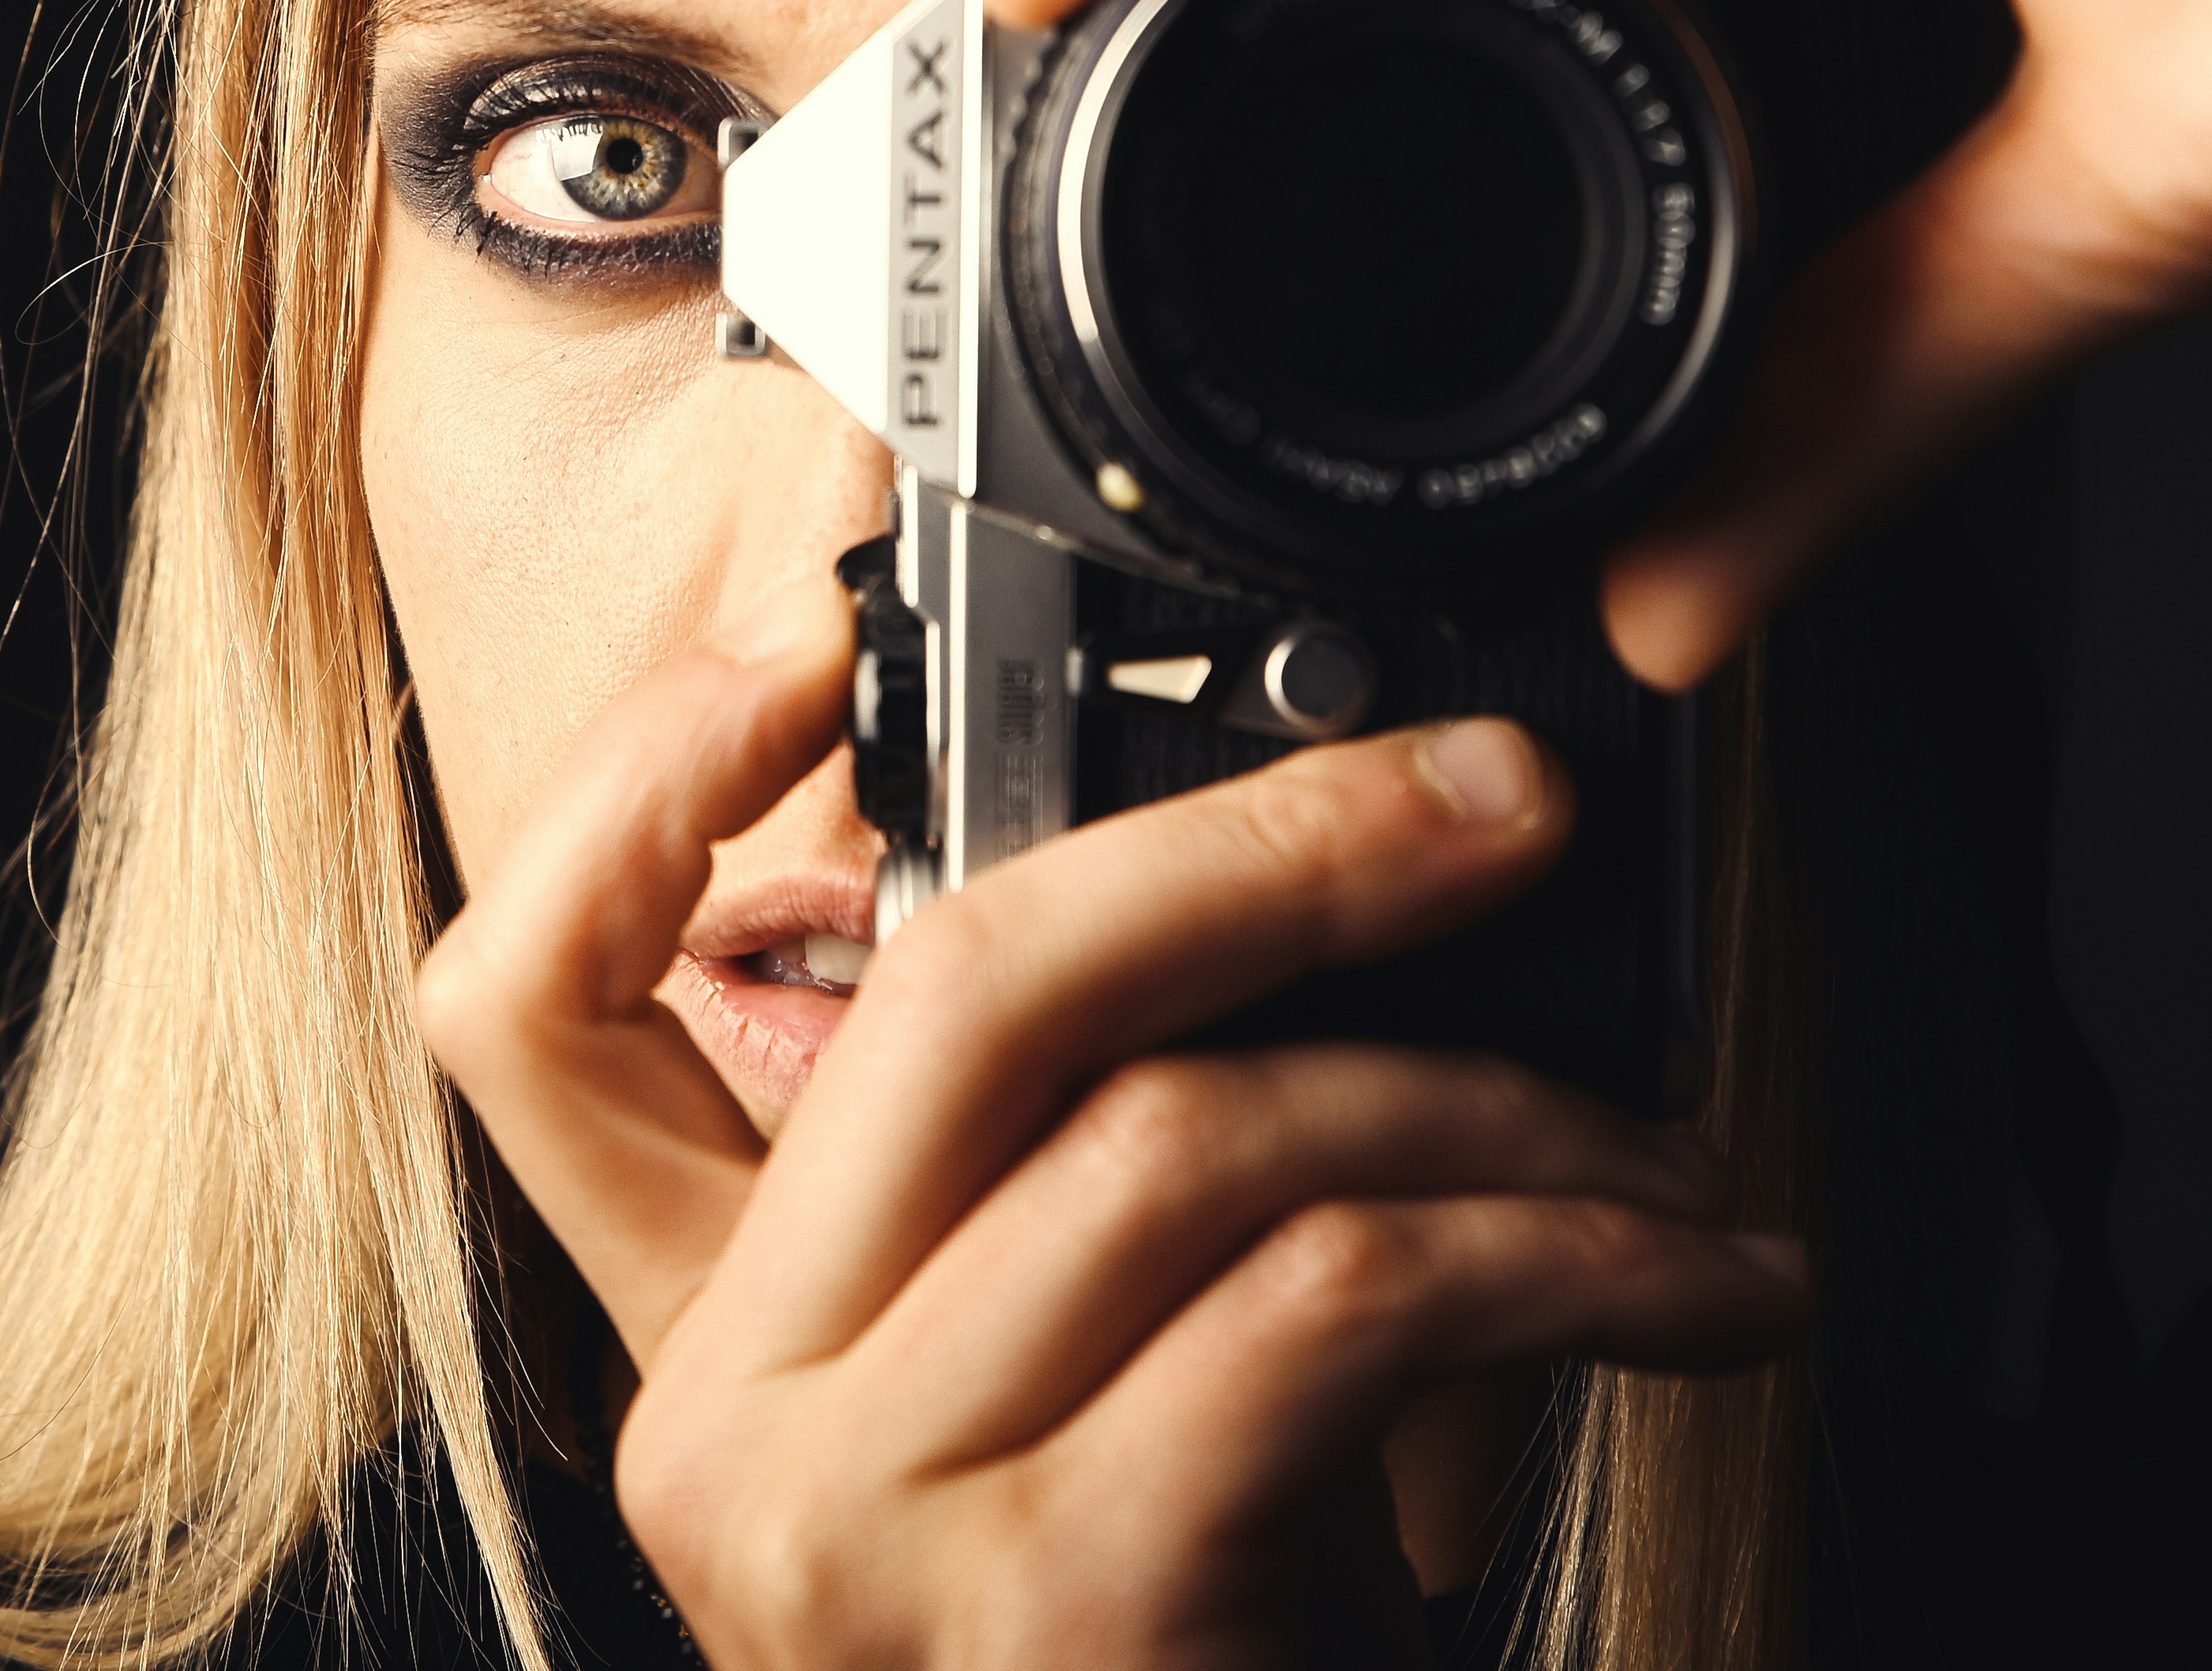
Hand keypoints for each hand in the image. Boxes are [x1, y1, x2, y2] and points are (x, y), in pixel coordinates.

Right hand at [417, 579, 1805, 1667]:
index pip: (516, 1011)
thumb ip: (1076, 1191)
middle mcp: (727, 1435)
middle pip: (951, 988)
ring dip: (1495, 1106)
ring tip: (1655, 1164)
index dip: (632, 783)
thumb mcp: (1084, 1424)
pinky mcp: (1057, 1602)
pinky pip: (1340, 1295)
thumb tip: (1301, 900)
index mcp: (705, 1357)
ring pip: (1189, 1128)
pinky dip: (1573, 1253)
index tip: (813, 637)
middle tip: (1494, 800)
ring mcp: (862, 1533)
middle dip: (1267, 845)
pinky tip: (1694, 1279)